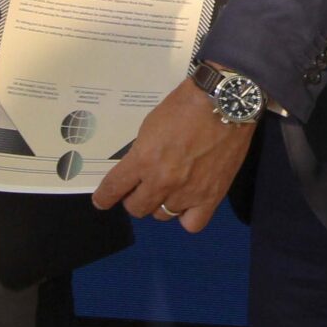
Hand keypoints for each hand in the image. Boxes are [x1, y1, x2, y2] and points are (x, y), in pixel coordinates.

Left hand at [90, 76, 254, 231]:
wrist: (223, 102)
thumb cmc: (185, 105)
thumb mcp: (151, 125)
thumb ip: (142, 152)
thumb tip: (138, 168)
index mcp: (143, 160)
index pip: (114, 189)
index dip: (104, 197)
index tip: (102, 200)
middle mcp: (162, 181)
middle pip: (137, 208)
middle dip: (134, 198)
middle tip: (141, 188)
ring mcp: (187, 192)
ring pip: (162, 215)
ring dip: (160, 204)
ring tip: (168, 191)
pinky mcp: (211, 196)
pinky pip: (192, 224)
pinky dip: (186, 216)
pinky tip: (187, 204)